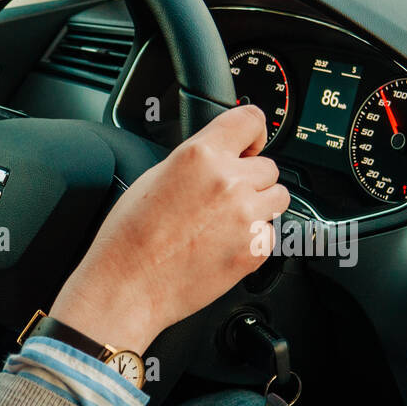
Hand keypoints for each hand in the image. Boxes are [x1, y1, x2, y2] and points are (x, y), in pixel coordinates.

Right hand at [50, 104, 289, 354]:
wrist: (128, 285)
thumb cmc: (130, 237)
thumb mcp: (155, 176)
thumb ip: (196, 162)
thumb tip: (218, 157)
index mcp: (200, 155)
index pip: (251, 120)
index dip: (253, 133)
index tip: (251, 144)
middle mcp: (228, 181)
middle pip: (269, 166)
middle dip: (252, 178)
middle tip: (226, 197)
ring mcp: (246, 216)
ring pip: (278, 198)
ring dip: (260, 205)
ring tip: (228, 221)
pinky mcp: (255, 249)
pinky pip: (271, 233)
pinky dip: (255, 238)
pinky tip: (225, 244)